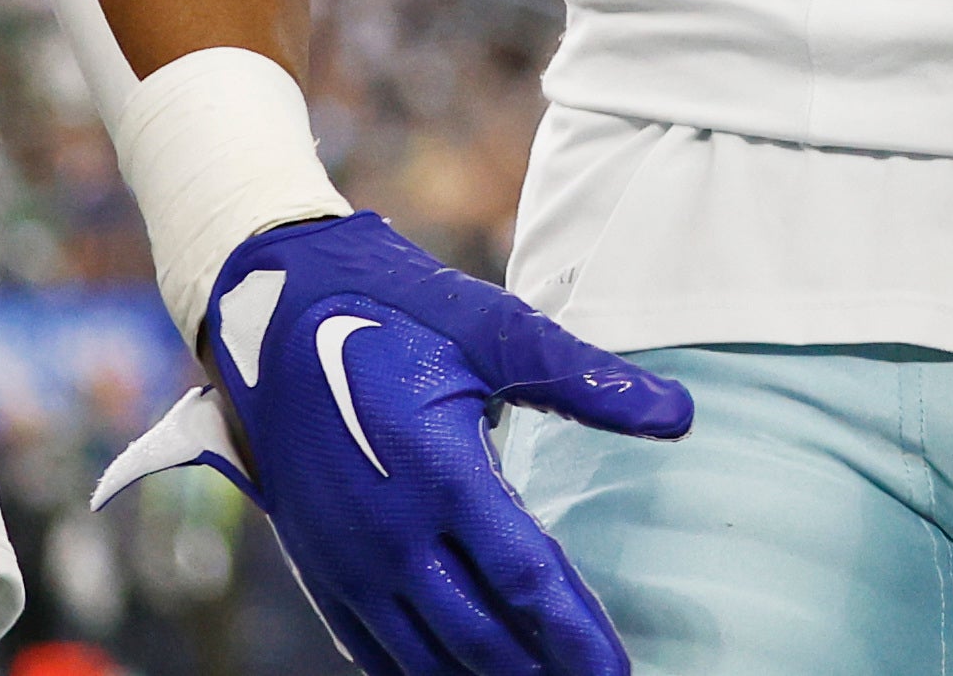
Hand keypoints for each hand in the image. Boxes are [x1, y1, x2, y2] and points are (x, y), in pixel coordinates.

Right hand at [91, 214, 685, 675]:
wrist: (272, 313)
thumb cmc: (394, 311)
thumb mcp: (493, 329)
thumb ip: (584, 380)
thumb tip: (679, 415)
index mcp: (442, 479)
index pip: (527, 580)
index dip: (577, 634)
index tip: (619, 671)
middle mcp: (391, 538)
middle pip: (481, 636)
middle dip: (542, 670)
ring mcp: (348, 562)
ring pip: (426, 655)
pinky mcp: (320, 569)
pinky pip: (373, 648)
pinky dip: (422, 673)